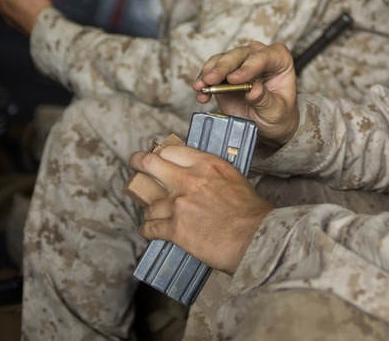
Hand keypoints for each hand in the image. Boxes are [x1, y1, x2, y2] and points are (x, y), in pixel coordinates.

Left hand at [130, 145, 273, 273]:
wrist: (254, 237)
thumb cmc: (251, 212)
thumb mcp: (234, 179)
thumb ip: (213, 174)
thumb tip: (204, 178)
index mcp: (206, 164)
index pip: (171, 150)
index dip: (160, 154)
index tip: (157, 158)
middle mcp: (189, 180)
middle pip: (149, 164)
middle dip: (138, 163)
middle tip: (135, 166)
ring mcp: (179, 204)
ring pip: (149, 204)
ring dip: (150, 210)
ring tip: (152, 215)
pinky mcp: (175, 229)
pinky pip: (150, 228)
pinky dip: (148, 230)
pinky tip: (149, 231)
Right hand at [192, 41, 299, 146]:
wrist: (268, 125)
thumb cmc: (279, 115)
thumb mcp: (277, 111)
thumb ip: (265, 100)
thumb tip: (253, 91)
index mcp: (279, 60)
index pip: (264, 57)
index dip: (248, 66)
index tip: (234, 79)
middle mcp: (259, 56)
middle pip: (239, 55)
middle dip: (223, 67)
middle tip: (211, 80)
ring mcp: (241, 63)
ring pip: (222, 60)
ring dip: (209, 72)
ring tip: (200, 86)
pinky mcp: (225, 73)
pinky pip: (211, 72)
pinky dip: (204, 81)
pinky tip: (201, 93)